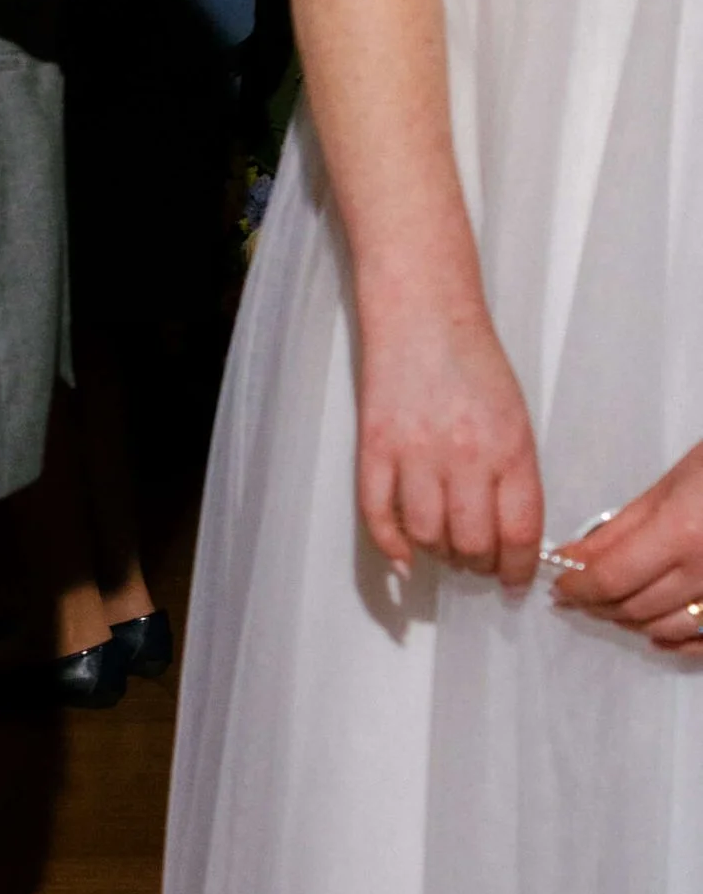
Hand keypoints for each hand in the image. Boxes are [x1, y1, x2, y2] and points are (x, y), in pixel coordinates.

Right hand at [353, 298, 542, 584]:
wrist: (421, 312)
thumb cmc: (473, 362)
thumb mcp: (515, 417)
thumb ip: (513, 474)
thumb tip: (506, 533)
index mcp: (510, 448)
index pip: (518, 532)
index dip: (517, 569)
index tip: (514, 581)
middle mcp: (464, 456)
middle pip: (471, 543)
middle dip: (478, 565)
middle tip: (477, 563)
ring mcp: (415, 453)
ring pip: (427, 536)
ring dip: (438, 555)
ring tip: (445, 549)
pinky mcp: (374, 448)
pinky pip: (378, 515)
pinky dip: (391, 546)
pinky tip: (403, 557)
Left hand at [553, 437, 702, 648]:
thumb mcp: (672, 485)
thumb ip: (620, 528)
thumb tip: (576, 556)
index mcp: (682, 534)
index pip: (610, 578)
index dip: (577, 586)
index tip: (562, 583)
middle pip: (634, 607)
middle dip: (597, 603)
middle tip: (578, 593)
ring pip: (666, 629)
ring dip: (631, 621)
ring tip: (613, 605)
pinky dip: (677, 644)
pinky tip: (657, 634)